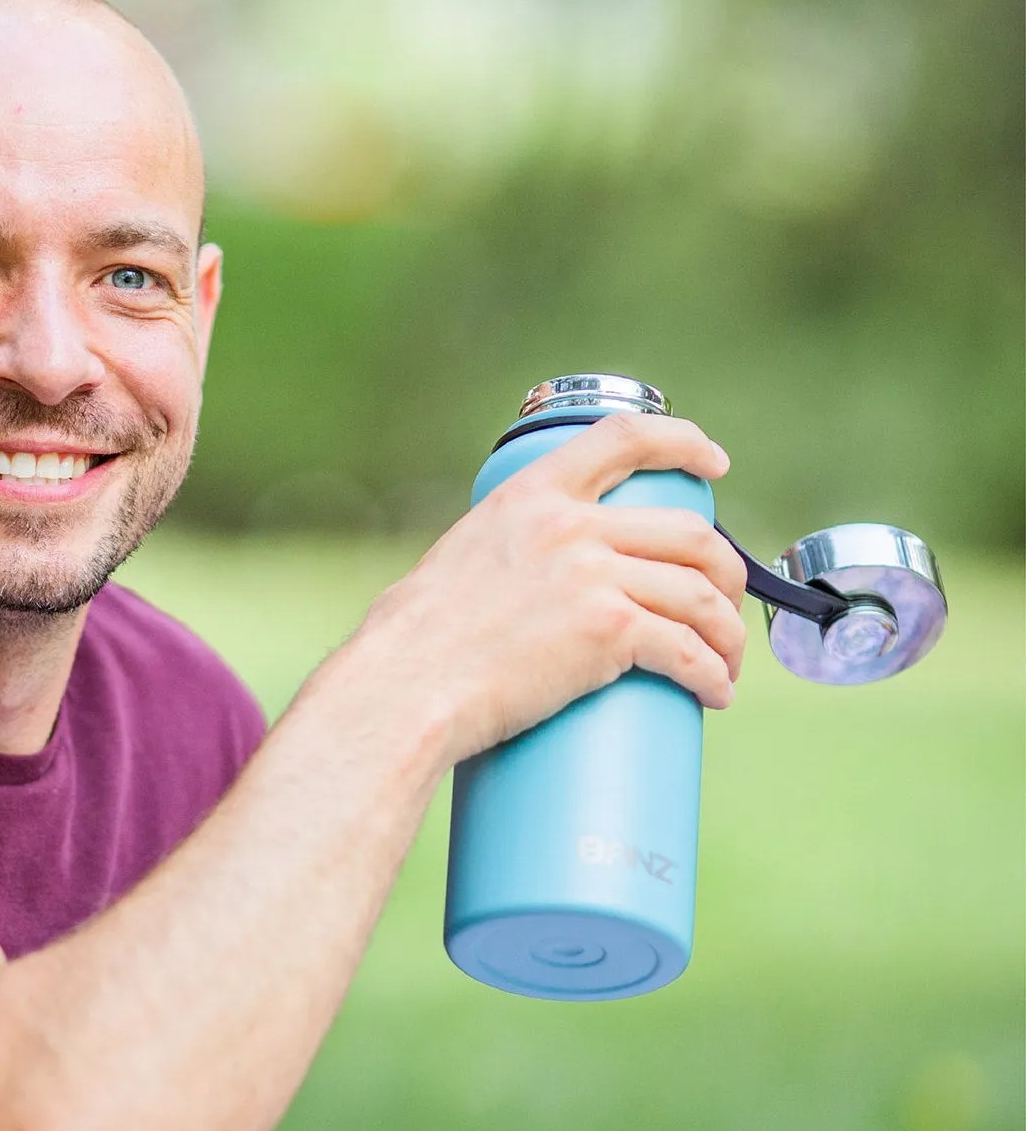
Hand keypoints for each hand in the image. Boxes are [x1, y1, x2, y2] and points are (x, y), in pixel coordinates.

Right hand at [356, 413, 747, 767]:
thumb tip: (520, 584)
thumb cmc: (412, 642)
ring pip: (700, 595)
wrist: (404, 686)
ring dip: (726, 634)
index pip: (625, 439)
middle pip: (688, 533)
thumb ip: (502, 554)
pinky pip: (687, 651)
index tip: (715, 465)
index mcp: (531, 495)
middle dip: (725, 571)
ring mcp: (593, 576)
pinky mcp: (609, 631)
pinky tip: (716, 692)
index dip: (684, 443)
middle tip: (724, 605)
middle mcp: (570, 525)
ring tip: (724, 663)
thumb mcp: (459, 558)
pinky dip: (712, 676)